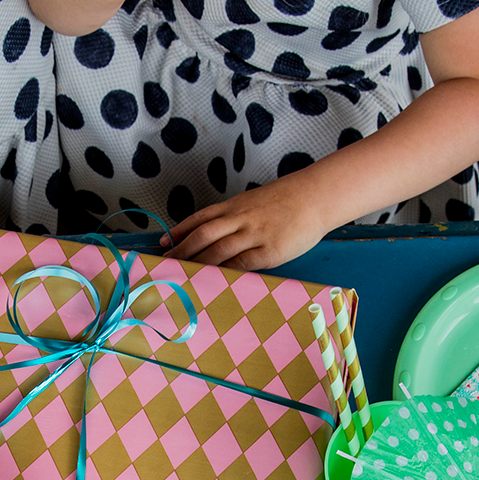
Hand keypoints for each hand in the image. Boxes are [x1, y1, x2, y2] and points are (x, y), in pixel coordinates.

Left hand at [160, 175, 331, 270]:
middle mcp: (240, 219)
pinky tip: (213, 282)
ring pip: (219, 250)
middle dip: (182, 251)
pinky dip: (225, 273)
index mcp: (235, 206)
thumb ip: (235, 218)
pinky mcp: (270, 250)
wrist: (315, 197)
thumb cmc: (286, 202)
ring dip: (198, 265)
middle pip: (203, 235)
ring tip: (184, 277)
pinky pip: (242, 263)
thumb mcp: (255, 203)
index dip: (179, 231)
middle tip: (166, 265)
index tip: (163, 244)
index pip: (200, 219)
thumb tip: (217, 238)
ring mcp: (255, 235)